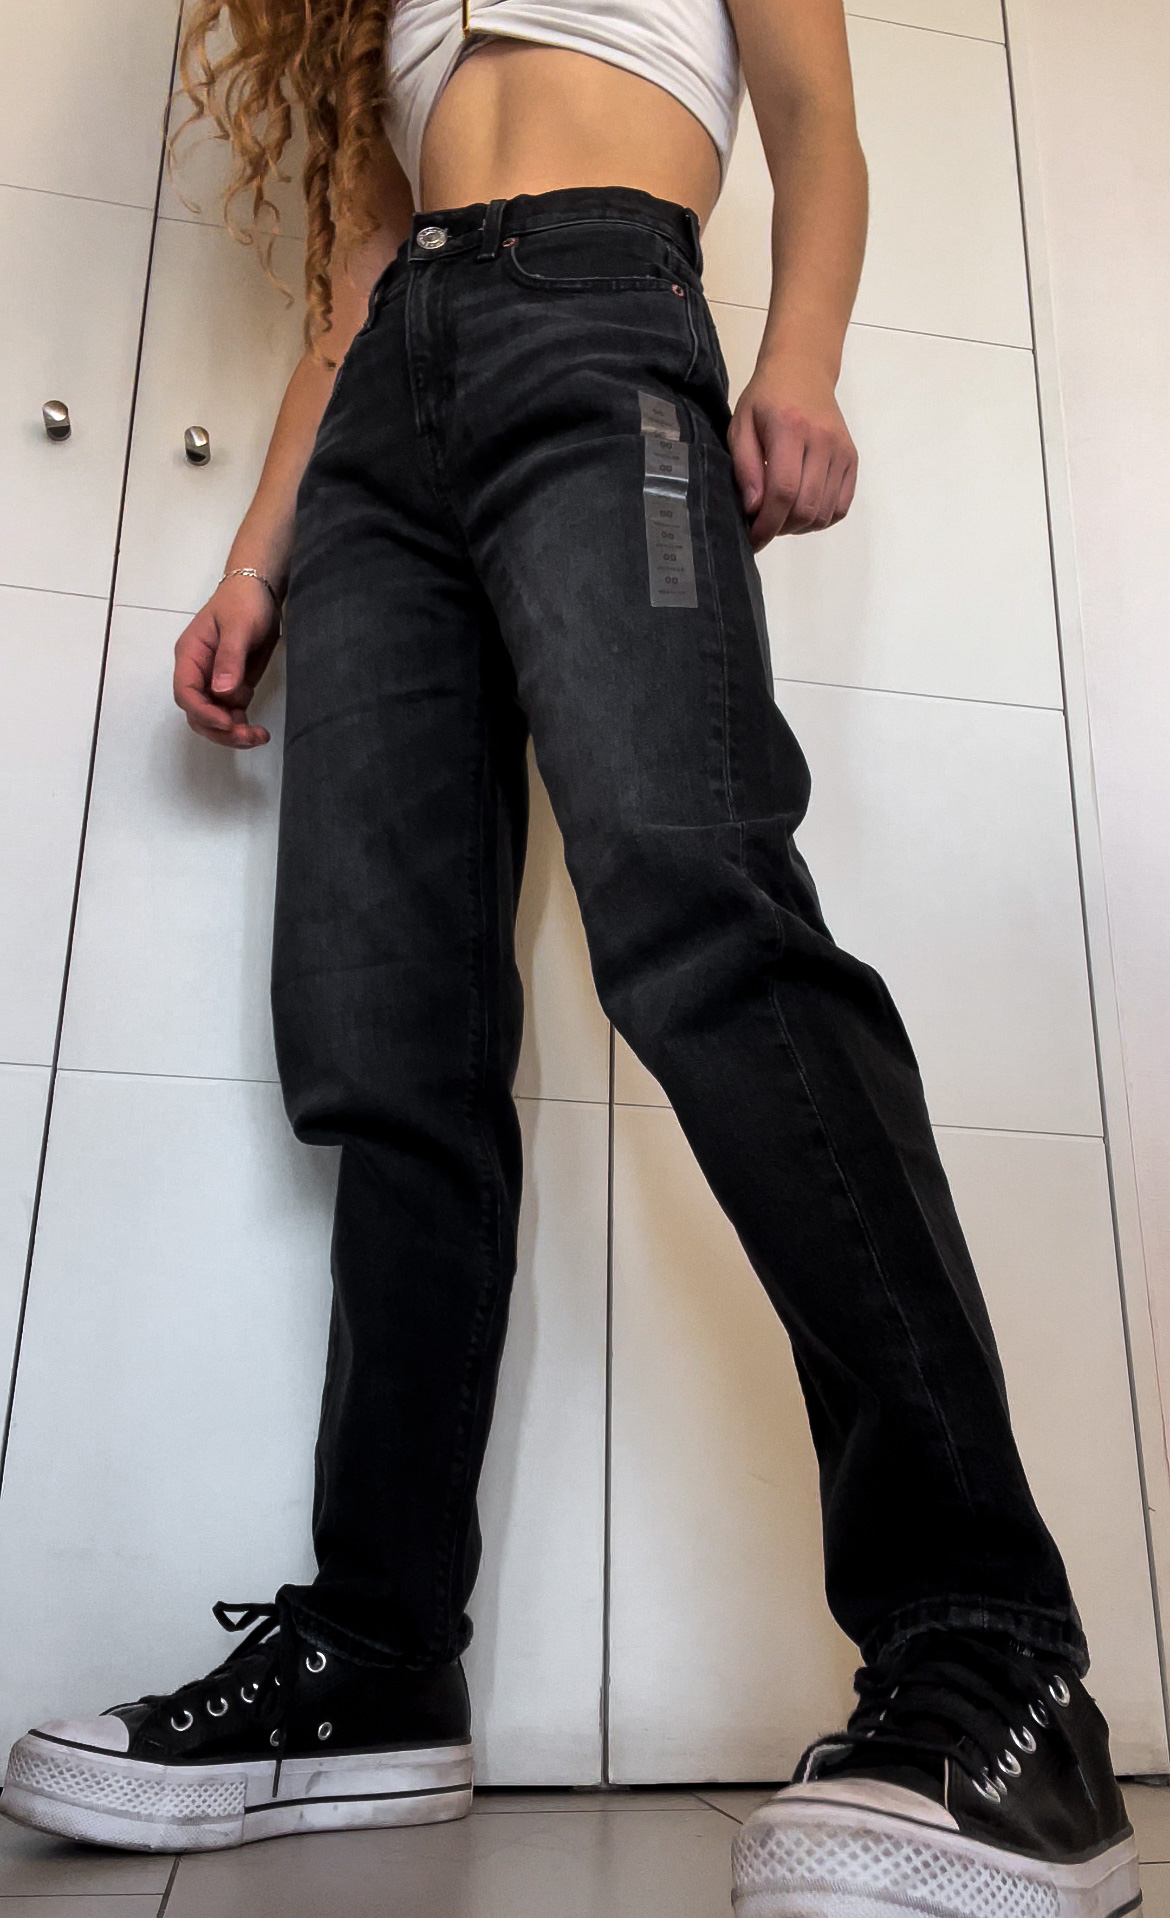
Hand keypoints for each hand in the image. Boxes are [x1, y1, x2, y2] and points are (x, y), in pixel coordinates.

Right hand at [173, 576, 281, 747]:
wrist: (259, 593)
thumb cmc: (244, 603)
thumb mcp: (238, 627)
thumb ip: (230, 658)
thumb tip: (221, 692)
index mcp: (190, 656)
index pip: (186, 692)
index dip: (203, 712)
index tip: (227, 723)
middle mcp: (198, 673)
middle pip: (198, 713)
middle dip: (220, 730)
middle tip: (247, 737)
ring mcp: (214, 682)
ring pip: (215, 718)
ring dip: (233, 732)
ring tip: (259, 736)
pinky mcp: (232, 686)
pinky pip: (231, 713)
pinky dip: (242, 725)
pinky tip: (259, 732)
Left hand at [728, 355, 857, 549]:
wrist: (802, 371)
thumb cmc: (766, 399)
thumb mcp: (741, 426)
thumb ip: (744, 467)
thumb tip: (754, 509)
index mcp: (791, 429)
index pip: (783, 492)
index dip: (767, 524)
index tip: (753, 539)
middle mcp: (823, 441)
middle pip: (806, 508)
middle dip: (780, 528)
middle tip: (763, 526)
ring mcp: (842, 451)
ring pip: (824, 513)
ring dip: (799, 526)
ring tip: (780, 516)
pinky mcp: (852, 460)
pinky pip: (840, 507)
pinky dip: (820, 519)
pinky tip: (802, 509)